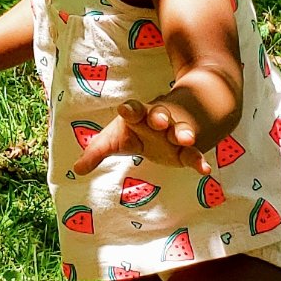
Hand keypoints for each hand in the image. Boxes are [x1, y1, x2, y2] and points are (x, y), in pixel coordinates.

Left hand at [70, 94, 216, 174]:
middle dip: (159, 116)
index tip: (124, 109)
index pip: (133, 110)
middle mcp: (158, 120)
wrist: (175, 116)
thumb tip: (76, 169)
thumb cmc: (138, 128)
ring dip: (183, 132)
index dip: (130, 109)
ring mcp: (175, 133)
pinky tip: (204, 171)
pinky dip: (198, 161)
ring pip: (180, 130)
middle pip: (159, 115)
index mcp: (138, 115)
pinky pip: (193, 154)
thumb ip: (97, 152)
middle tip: (157, 120)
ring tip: (186, 138)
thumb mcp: (116, 138)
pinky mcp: (186, 150)